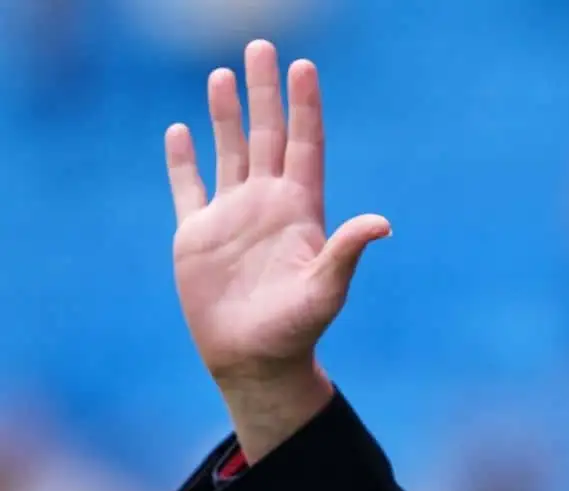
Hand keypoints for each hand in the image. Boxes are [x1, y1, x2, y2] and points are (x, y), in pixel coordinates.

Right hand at [165, 40, 389, 457]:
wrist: (254, 361)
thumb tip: (383, 223)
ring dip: (227, 115)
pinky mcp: (197, 236)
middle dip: (265, 92)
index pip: (304, 146)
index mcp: (300, 212)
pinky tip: (180, 131)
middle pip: (267, 136)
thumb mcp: (326, 290)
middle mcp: (267, 206)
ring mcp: (232, 217)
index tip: (304, 66)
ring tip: (222, 75)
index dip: (305, 107)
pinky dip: (182, 160)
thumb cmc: (296, 331)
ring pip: (230, 152)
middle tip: (261, 45)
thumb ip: (347, 252)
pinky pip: (188, 188)